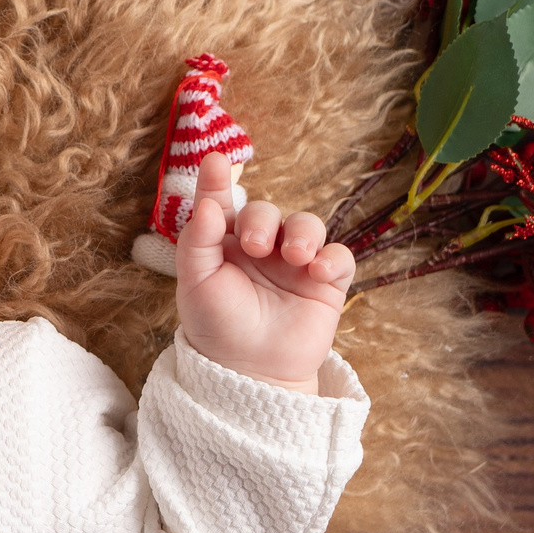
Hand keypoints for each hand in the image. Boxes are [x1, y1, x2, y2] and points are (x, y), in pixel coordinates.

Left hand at [173, 152, 355, 393]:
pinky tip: (317, 272)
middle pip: (267, 211)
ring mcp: (294, 263)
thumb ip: (197, 241)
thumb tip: (208, 204)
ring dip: (303, 233)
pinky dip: (331, 258)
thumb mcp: (195, 283)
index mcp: (223, 243)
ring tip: (295, 256)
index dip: (217, 181)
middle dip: (263, 221)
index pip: (221, 203)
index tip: (215, 161)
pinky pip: (338, 257)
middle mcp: (259, 247)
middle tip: (256, 247)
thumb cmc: (216, 325)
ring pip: (307, 225)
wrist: (249, 371)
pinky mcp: (325, 282)